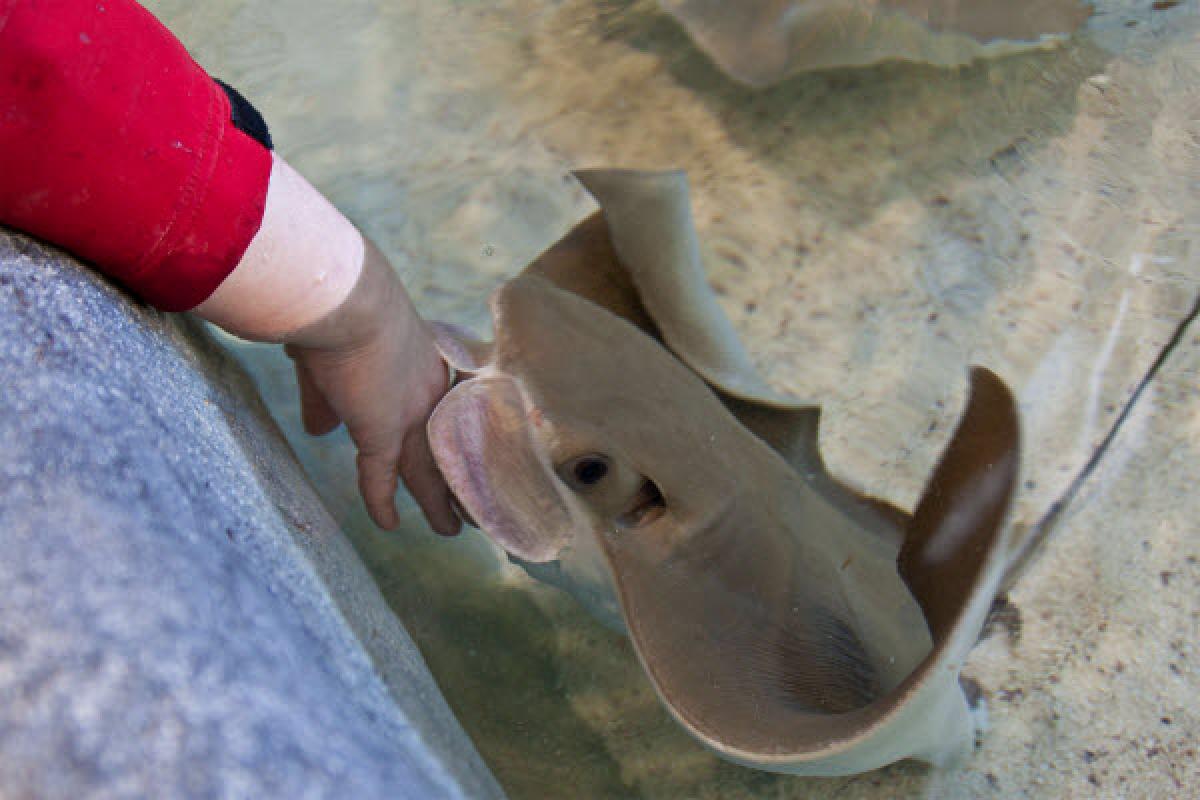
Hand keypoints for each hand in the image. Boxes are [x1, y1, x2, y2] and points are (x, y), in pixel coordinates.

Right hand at [285, 240, 460, 534]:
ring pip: (428, 470)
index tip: (460, 456)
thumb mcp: (338, 355)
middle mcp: (428, 394)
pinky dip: (382, 502)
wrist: (346, 298)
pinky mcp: (381, 431)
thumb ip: (329, 396)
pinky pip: (381, 477)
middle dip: (458, 477)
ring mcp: (410, 414)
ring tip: (451, 529)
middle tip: (473, 503)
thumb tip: (320, 431)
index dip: (449, 438)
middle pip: (448, 447)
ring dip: (438, 503)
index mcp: (426, 367)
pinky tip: (390, 525)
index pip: (443, 414)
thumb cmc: (340, 309)